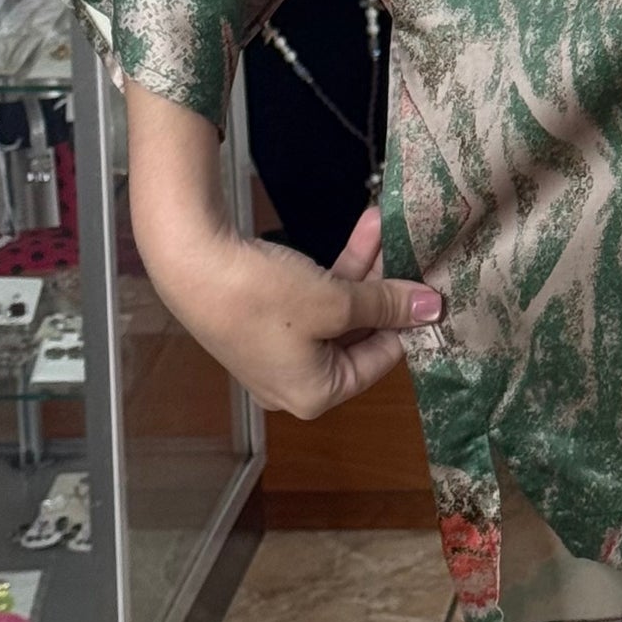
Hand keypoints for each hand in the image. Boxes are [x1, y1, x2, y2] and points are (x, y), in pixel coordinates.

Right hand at [148, 204, 442, 419]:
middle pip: (359, 333)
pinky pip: (313, 298)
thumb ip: (387, 305)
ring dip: (364, 268)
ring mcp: (277, 351)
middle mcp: (295, 382)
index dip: (406, 321)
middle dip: (385, 286)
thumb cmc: (261, 295)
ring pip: (338, 309)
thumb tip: (433, 309)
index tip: (431, 288)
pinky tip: (363, 230)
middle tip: (411, 251)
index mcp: (315, 394)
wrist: (189, 260)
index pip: (381, 360)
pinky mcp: (263, 320)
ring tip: (387, 227)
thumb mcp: (335, 301)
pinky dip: (337, 268)